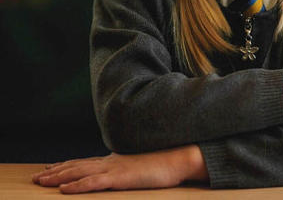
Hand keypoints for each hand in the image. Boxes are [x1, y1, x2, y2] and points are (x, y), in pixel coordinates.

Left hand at [32, 145, 206, 193]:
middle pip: (77, 166)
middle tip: (37, 177)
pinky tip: (64, 189)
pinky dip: (77, 185)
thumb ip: (127, 168)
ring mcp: (114, 169)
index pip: (85, 162)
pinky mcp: (120, 178)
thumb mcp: (140, 166)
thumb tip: (122, 172)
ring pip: (79, 172)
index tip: (51, 168)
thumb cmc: (164, 164)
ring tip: (41, 181)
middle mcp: (110, 162)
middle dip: (55, 171)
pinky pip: (93, 183)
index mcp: (115, 160)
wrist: (178, 159)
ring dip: (58, 177)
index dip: (66, 165)